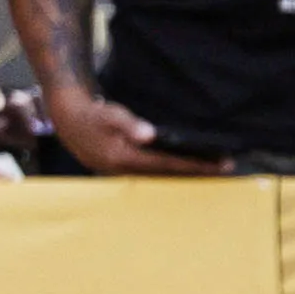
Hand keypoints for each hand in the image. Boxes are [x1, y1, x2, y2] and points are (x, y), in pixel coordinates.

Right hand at [44, 85, 220, 178]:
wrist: (68, 120)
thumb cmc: (93, 115)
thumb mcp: (111, 115)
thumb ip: (129, 125)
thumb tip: (148, 135)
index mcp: (125, 160)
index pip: (169, 166)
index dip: (196, 166)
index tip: (220, 165)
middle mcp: (126, 172)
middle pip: (169, 176)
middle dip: (197, 173)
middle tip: (226, 169)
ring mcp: (123, 174)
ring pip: (162, 178)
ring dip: (186, 175)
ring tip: (212, 171)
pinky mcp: (122, 171)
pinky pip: (153, 174)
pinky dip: (171, 173)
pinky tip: (185, 169)